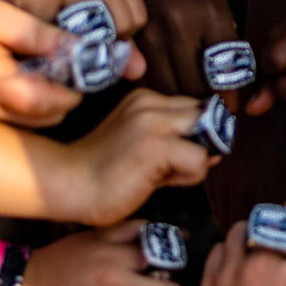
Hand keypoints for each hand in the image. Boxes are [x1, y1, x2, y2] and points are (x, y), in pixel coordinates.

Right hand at [0, 0, 137, 124]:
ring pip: (33, 122)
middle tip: (78, 62)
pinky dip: (28, 102)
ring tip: (54, 64)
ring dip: (50, 100)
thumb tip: (83, 48)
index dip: (81, 82)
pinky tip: (27, 72)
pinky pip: (13, 119)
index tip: (92, 58)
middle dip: (70, 94)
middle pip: (51, 118)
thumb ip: (41, 34)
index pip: (58, 101)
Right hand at [65, 89, 216, 225]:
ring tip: (163, 176)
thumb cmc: (105, 174)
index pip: (194, 109)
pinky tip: (160, 183)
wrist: (69, 185)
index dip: (194, 135)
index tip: (175, 159)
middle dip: (201, 144)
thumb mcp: (143, 147)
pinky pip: (199, 159)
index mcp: (146, 99)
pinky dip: (189, 177)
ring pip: (207, 136)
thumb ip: (177, 143)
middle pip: (206, 116)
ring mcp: (153, 121)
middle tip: (173, 169)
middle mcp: (150, 103)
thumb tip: (217, 151)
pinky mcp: (155, 144)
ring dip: (194, 162)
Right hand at [122, 0, 235, 96]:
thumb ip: (226, 44)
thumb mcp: (217, 4)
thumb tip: (238, 87)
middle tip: (211, 106)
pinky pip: (147, 79)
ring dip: (180, 99)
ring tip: (189, 100)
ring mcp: (149, 34)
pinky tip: (166, 86)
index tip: (234, 106)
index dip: (231, 95)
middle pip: (194, 86)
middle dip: (205, 100)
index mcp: (210, 13)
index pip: (224, 70)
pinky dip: (158, 88)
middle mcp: (179, 25)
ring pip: (168, 88)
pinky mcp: (129, 41)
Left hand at [189, 221, 285, 285]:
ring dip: (249, 235)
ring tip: (253, 246)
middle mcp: (267, 263)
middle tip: (281, 259)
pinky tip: (231, 264)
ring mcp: (235, 269)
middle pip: (276, 232)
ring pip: (241, 230)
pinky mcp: (211, 280)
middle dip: (281, 243)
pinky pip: (218, 249)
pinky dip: (225, 252)